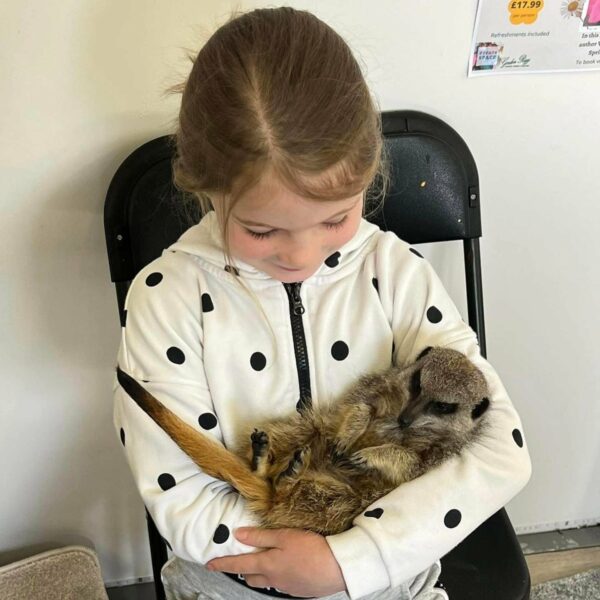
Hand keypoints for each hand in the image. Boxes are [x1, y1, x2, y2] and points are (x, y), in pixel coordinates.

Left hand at [206, 527, 346, 597]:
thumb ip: (260, 537)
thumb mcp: (284, 537)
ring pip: (266, 581)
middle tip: (240, 561)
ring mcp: (286, 586)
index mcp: (267, 565)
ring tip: (263, 563)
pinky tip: (286, 567)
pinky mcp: (299, 589)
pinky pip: (281, 583)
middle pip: (251, 577)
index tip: (210, 564)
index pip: (238, 566)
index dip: (223, 564)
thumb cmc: (310, 548)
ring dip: (260, 574)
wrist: (337, 567)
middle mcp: (273, 579)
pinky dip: (277, 576)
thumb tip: (238, 535)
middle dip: (243, 570)